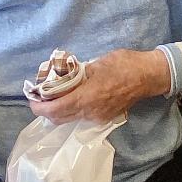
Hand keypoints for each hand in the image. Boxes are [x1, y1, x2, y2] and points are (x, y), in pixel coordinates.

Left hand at [28, 49, 170, 124]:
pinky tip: (72, 97)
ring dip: (59, 110)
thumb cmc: (124, 64)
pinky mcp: (105, 117)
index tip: (32, 98)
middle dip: (46, 110)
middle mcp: (90, 112)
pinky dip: (71, 110)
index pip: (55, 110)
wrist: (149, 76)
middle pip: (59, 119)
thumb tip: (62, 76)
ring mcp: (98, 117)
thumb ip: (77, 73)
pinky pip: (82, 117)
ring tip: (54, 96)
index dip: (39, 107)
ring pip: (70, 119)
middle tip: (40, 97)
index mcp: (87, 98)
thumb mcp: (97, 63)